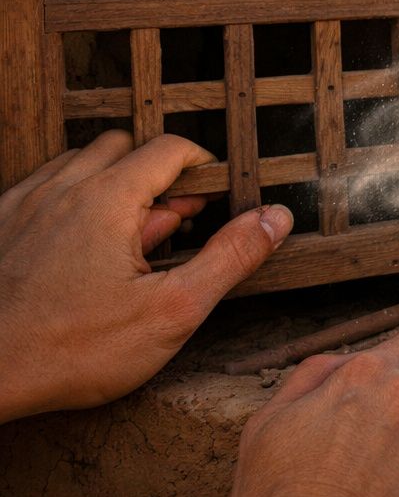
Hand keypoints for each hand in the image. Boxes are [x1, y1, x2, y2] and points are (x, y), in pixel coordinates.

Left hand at [0, 130, 291, 421]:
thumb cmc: (71, 350)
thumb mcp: (172, 310)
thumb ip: (229, 257)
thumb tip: (275, 217)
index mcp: (109, 199)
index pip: (170, 149)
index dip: (203, 165)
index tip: (216, 193)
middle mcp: (62, 188)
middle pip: (124, 146)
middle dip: (156, 174)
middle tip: (175, 222)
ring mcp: (22, 204)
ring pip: (79, 163)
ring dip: (112, 183)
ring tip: (127, 237)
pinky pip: (41, 188)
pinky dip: (70, 200)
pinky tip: (79, 246)